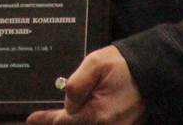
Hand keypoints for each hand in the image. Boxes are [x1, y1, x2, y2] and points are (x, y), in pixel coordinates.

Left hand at [26, 46, 143, 124]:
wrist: (152, 70)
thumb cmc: (123, 65)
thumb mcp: (95, 63)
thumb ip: (77, 85)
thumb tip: (67, 105)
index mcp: (97, 112)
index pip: (64, 121)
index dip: (46, 119)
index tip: (31, 119)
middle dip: (60, 120)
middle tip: (43, 117)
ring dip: (73, 120)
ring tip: (60, 114)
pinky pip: (100, 124)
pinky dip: (88, 120)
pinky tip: (80, 112)